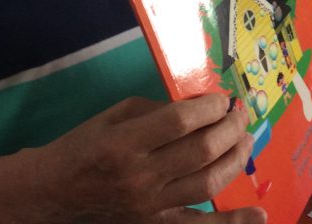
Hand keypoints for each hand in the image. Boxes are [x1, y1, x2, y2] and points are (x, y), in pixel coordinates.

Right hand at [34, 94, 264, 222]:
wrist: (52, 194)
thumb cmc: (84, 147)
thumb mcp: (116, 115)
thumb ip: (159, 110)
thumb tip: (202, 109)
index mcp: (124, 143)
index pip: (181, 121)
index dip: (210, 107)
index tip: (223, 100)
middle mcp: (140, 177)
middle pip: (202, 151)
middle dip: (230, 128)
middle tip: (239, 115)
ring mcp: (150, 207)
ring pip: (209, 183)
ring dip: (235, 158)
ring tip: (245, 139)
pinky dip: (232, 223)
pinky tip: (259, 214)